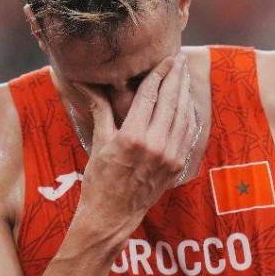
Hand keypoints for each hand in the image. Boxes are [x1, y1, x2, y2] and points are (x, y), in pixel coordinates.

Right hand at [75, 52, 198, 237]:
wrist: (112, 216)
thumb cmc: (99, 181)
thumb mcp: (99, 143)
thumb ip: (99, 110)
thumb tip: (84, 83)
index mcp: (132, 137)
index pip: (149, 96)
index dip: (157, 75)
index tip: (163, 60)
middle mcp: (155, 146)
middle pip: (170, 102)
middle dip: (176, 78)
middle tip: (179, 61)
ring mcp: (169, 157)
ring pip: (183, 116)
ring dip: (185, 94)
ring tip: (185, 76)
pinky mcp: (176, 166)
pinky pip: (188, 134)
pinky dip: (190, 116)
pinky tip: (188, 104)